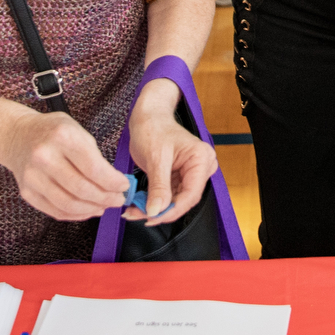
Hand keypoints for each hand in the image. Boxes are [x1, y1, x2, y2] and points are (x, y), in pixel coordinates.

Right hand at [1, 109, 132, 221]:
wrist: (17, 136)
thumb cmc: (52, 132)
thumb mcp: (77, 130)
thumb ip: (95, 156)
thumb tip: (115, 184)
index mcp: (62, 137)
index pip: (93, 168)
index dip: (113, 182)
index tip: (124, 185)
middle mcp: (44, 157)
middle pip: (82, 189)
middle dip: (106, 198)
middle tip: (118, 199)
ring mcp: (33, 177)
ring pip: (69, 205)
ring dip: (92, 209)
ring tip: (104, 206)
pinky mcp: (27, 192)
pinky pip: (56, 211)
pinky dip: (76, 215)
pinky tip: (88, 210)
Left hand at [126, 84, 215, 223]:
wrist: (147, 117)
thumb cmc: (153, 128)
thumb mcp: (155, 158)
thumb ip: (158, 186)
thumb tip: (155, 212)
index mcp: (201, 159)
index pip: (191, 194)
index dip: (172, 210)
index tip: (151, 218)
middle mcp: (200, 168)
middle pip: (184, 200)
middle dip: (161, 211)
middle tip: (137, 215)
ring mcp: (190, 173)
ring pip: (174, 201)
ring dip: (154, 208)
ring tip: (133, 211)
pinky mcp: (179, 178)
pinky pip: (168, 196)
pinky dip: (152, 202)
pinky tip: (137, 205)